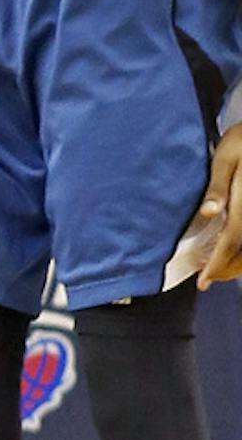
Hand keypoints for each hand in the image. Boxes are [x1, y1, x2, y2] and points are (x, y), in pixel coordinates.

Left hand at [193, 122, 241, 284]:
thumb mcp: (225, 157)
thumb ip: (217, 187)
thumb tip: (208, 214)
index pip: (231, 241)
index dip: (216, 265)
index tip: (203, 282)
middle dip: (225, 267)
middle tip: (207, 279)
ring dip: (236, 259)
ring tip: (217, 268)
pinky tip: (232, 245)